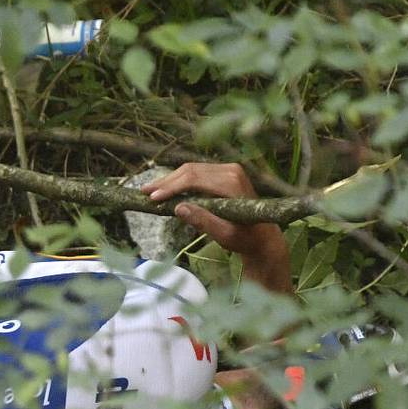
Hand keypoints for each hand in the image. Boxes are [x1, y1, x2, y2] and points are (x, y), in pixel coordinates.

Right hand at [139, 162, 291, 292]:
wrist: (263, 236)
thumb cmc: (244, 239)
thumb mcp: (224, 235)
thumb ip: (203, 221)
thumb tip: (178, 208)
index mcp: (232, 183)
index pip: (193, 179)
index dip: (170, 187)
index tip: (152, 198)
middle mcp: (231, 170)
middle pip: (190, 170)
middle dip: (165, 182)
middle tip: (144, 192)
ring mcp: (229, 169)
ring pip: (191, 170)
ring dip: (170, 180)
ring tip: (150, 191)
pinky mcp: (226, 173)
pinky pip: (197, 173)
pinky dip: (180, 181)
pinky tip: (166, 189)